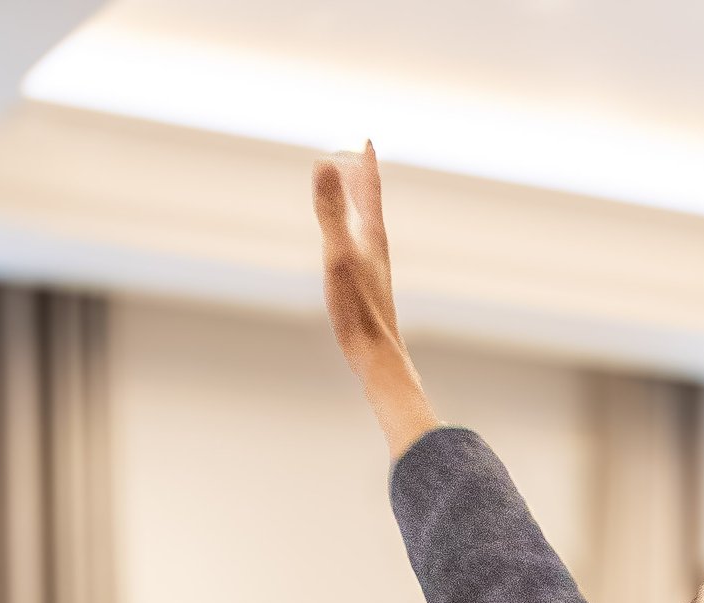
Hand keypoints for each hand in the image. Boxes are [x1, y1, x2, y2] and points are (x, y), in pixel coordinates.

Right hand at [314, 146, 436, 455]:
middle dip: (362, 182)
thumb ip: (331, 209)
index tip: (365, 141)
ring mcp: (373, 273)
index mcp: (372, 236)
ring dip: (359, 210)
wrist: (378, 360)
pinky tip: (351, 254)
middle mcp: (376, 251)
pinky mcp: (368, 293)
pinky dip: (354, 240)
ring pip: (367, 230)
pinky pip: (360, 254)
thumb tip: (325, 161)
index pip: (370, 191)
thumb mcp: (338, 252)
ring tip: (353, 200)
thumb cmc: (359, 310)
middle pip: (370, 207)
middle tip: (356, 160)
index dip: (365, 165)